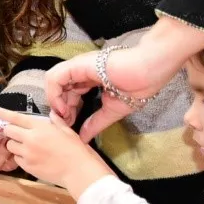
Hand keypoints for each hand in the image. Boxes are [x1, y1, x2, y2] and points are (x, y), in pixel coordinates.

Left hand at [0, 109, 113, 197]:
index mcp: (40, 127)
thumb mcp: (67, 131)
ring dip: (15, 145)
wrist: (79, 171)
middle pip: (8, 131)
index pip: (16, 117)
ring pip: (10, 146)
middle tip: (19, 134)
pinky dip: (20, 157)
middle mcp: (30, 139)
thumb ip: (55, 122)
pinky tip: (32, 158)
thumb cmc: (76, 149)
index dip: (3, 113)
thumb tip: (51, 115)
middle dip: (11, 131)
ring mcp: (27, 154)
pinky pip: (16, 159)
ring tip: (28, 147)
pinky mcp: (27, 166)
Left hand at [46, 17, 203, 139]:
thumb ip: (95, 123)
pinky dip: (55, 94)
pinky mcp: (77, 65)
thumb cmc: (138, 85)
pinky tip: (64, 108)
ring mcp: (77, 66)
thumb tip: (83, 138)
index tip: (70, 125)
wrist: (150, 70)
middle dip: (59, 109)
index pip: (69, 94)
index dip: (66, 110)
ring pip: (53, 82)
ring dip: (55, 101)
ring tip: (64, 117)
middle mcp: (80, 71)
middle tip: (64, 125)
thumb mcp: (112, 110)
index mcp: (88, 79)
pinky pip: (55, 78)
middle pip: (59, 89)